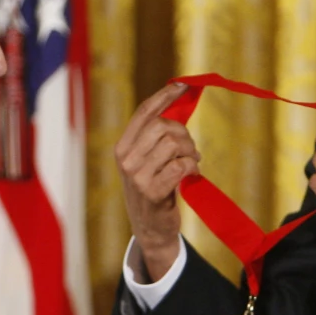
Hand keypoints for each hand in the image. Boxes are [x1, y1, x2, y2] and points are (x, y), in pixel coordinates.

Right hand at [115, 83, 200, 280]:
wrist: (150, 230)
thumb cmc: (153, 190)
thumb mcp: (145, 162)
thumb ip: (154, 138)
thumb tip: (176, 105)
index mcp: (122, 147)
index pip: (144, 113)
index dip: (164, 96)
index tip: (182, 84)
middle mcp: (126, 159)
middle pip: (162, 126)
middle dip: (183, 133)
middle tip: (190, 148)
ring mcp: (137, 176)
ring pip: (172, 144)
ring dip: (190, 151)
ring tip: (192, 161)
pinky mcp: (152, 192)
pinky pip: (181, 166)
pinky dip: (192, 167)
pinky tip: (192, 174)